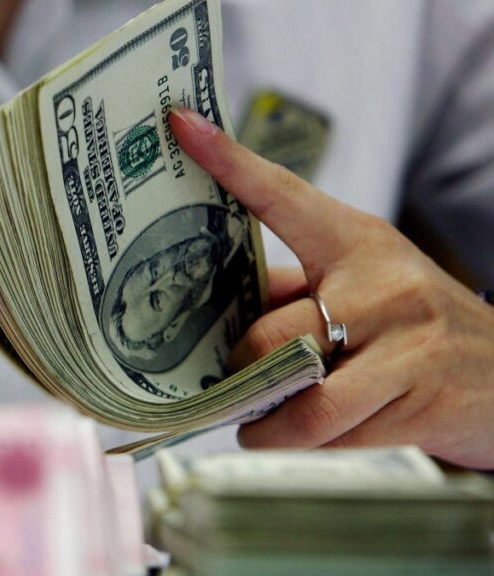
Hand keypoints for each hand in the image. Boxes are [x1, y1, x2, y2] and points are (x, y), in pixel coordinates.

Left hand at [171, 108, 493, 468]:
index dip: (229, 162)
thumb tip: (217, 307)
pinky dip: (304, 442)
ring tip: (256, 422)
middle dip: (242, 371)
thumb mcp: (367, 286)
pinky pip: (333, 434)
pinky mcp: (423, 398)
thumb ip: (297, 290)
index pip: (284, 196)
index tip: (182, 126)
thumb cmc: (415, 328)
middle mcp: (382, 283)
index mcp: (358, 242)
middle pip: (270, 333)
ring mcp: (408, 341)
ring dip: (266, 421)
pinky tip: (305, 434)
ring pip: (301, 396)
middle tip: (234, 382)